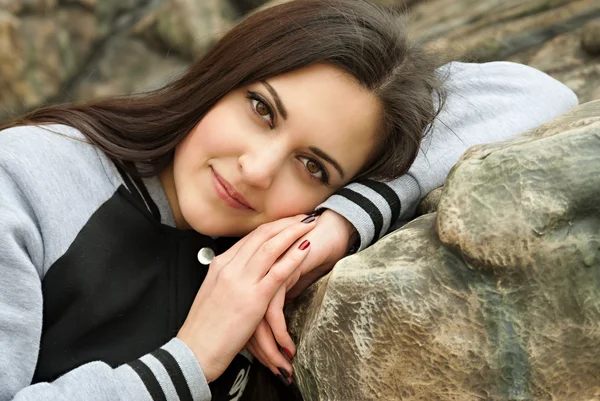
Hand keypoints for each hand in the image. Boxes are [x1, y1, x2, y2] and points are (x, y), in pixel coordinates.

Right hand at [176, 215, 315, 382]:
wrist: (195, 350)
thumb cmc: (205, 328)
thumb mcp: (213, 294)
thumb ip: (228, 279)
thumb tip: (242, 274)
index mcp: (220, 264)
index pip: (250, 237)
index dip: (271, 226)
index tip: (287, 221)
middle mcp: (230, 267)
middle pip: (262, 235)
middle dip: (285, 223)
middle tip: (303, 216)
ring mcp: (241, 281)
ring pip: (271, 247)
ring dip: (293, 232)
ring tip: (310, 224)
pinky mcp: (254, 299)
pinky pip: (278, 271)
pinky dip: (294, 257)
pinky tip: (307, 248)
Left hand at [246, 210, 356, 378]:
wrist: (328, 229)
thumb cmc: (310, 249)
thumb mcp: (289, 275)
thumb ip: (277, 291)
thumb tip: (273, 316)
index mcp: (250, 272)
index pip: (241, 312)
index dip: (250, 339)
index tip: (259, 358)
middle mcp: (252, 274)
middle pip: (246, 319)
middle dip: (258, 350)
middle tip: (271, 368)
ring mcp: (263, 275)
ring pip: (258, 319)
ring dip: (270, 347)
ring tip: (281, 365)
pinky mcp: (279, 276)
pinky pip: (274, 310)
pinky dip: (281, 332)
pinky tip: (288, 345)